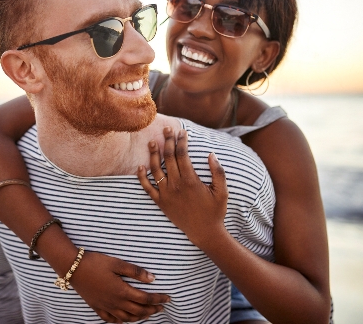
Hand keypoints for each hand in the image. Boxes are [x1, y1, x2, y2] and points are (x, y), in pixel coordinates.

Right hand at [70, 251, 169, 322]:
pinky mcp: (97, 307)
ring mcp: (106, 307)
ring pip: (126, 318)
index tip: (168, 298)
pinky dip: (121, 321)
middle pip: (138, 311)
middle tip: (161, 308)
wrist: (72, 268)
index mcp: (122, 291)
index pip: (145, 299)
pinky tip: (125, 320)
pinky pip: (111, 320)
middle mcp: (115, 302)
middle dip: (152, 310)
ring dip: (139, 317)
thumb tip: (152, 278)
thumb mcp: (116, 263)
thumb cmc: (95, 262)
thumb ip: (135, 271)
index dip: (158, 299)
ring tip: (148, 315)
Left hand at [137, 127, 227, 249]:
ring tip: (152, 142)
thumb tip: (211, 154)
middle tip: (166, 129)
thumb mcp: (222, 191)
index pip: (182, 155)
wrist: (204, 233)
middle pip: (168, 158)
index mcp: (191, 180)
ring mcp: (166, 194)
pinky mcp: (160, 202)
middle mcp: (176, 185)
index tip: (182, 132)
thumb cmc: (215, 211)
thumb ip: (218, 172)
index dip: (181, 141)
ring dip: (153, 154)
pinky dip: (142, 177)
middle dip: (168, 141)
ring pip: (156, 169)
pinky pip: (147, 188)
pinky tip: (140, 167)